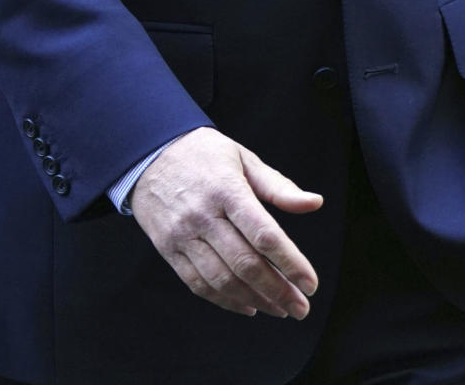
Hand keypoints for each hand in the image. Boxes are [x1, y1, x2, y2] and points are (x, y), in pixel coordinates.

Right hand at [129, 126, 322, 318]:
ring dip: (256, 301)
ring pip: (222, 280)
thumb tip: (315, 203)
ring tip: (280, 310)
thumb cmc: (204, 155)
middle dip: (278, 291)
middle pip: (245, 264)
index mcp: (226, 189)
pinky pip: (198, 284)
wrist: (149, 154)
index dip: (290, 262)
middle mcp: (203, 215)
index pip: (264, 234)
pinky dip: (225, 301)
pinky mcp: (168, 250)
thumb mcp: (243, 159)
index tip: (310, 283)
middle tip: (301, 307)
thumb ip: (278, 186)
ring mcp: (182, 236)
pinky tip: (248, 306)